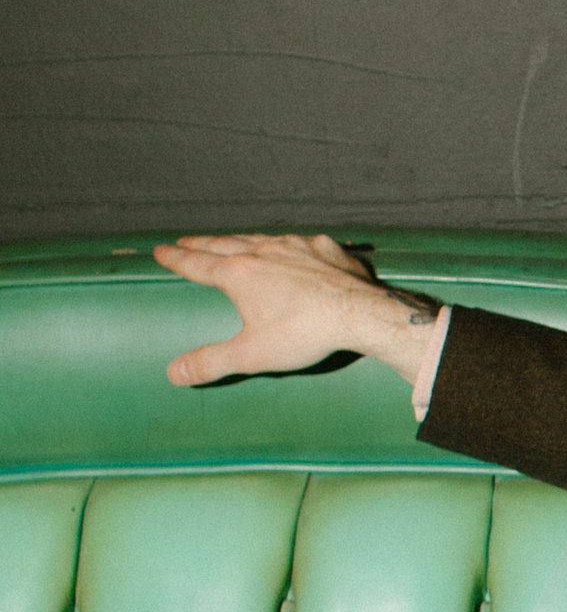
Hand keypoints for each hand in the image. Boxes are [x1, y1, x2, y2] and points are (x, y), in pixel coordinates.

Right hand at [156, 232, 442, 391]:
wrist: (360, 314)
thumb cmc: (303, 334)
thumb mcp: (250, 355)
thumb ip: (210, 363)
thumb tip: (173, 374)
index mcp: (239, 273)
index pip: (198, 264)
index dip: (176, 259)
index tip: (160, 250)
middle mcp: (264, 251)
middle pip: (225, 244)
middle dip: (202, 244)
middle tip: (185, 241)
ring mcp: (297, 246)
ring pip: (261, 238)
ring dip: (241, 239)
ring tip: (231, 241)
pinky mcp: (326, 248)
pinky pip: (300, 242)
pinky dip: (287, 244)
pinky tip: (290, 247)